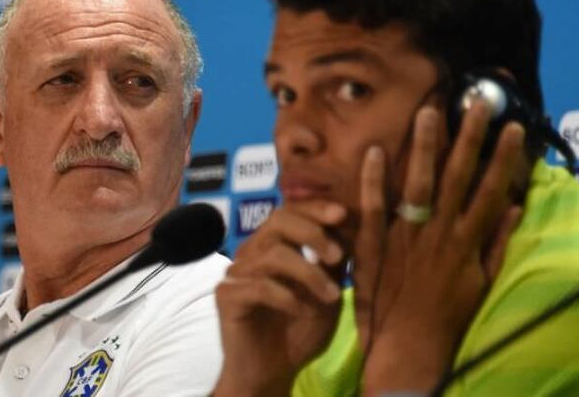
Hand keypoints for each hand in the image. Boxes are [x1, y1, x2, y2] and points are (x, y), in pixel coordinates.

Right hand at [213, 201, 347, 396]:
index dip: (314, 207)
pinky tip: (303, 311)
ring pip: (273, 253)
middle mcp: (252, 252)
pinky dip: (288, 296)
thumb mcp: (328, 291)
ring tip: (331, 295)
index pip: (290, 211)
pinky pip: (259, 286)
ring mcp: (236, 272)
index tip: (342, 213)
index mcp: (273, 245)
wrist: (274, 371)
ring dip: (309, 272)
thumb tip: (352, 225)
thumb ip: (334, 260)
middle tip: (338, 255)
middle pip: (277, 220)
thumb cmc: (301, 329)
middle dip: (312, 232)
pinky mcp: (226, 296)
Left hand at [356, 103, 524, 394]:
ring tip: (428, 112)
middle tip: (475, 102)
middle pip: (457, 178)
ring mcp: (405, 239)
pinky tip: (375, 152)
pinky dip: (373, 182)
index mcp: (466, 242)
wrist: (407, 349)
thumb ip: (496, 244)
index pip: (490, 191)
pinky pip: (374, 210)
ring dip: (425, 149)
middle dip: (469, 138)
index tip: (513, 127)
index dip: (503, 158)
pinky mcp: (374, 247)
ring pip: (418, 186)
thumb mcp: (481, 283)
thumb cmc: (446, 318)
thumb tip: (512, 207)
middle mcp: (439, 234)